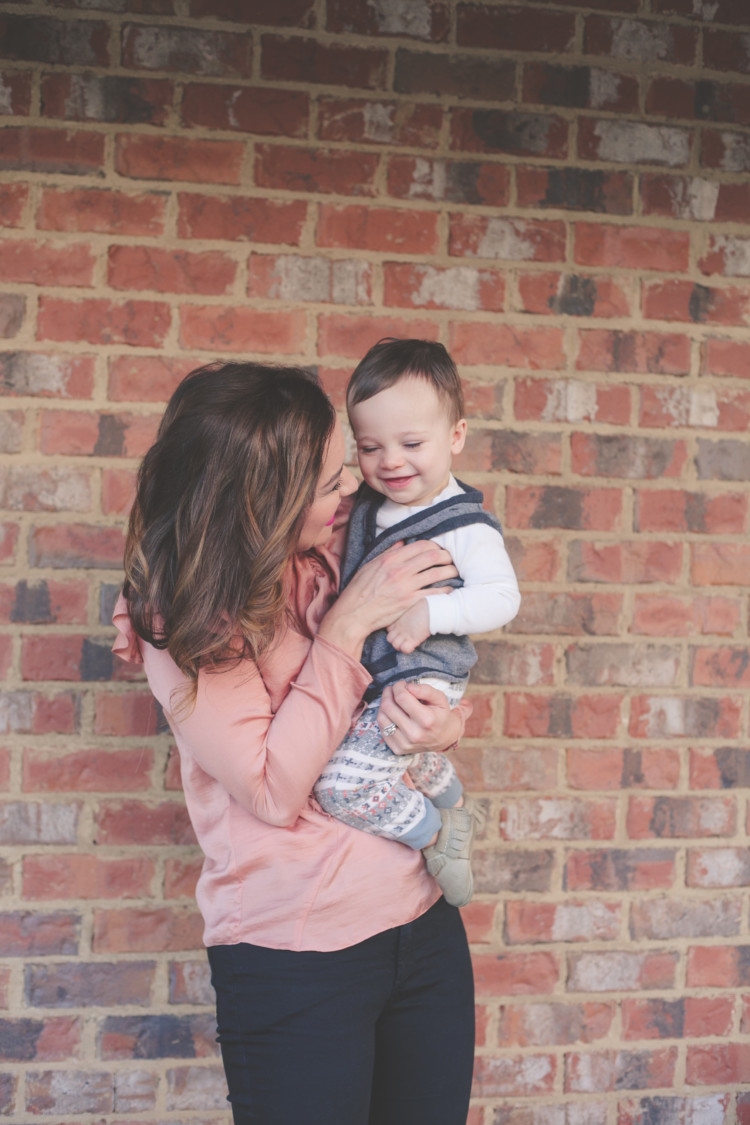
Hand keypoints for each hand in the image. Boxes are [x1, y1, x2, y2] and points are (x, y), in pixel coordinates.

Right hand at [318, 540, 456, 658]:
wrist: (354, 614)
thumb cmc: (359, 591)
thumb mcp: (369, 566)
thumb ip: (388, 553)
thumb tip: (403, 543)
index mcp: (390, 559)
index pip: (419, 545)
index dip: (434, 545)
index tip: (438, 549)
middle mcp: (399, 570)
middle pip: (432, 556)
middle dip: (446, 556)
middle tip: (451, 558)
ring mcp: (406, 587)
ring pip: (437, 574)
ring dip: (450, 571)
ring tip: (455, 572)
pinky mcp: (410, 602)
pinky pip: (434, 593)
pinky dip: (445, 590)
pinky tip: (449, 589)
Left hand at [377, 680, 471, 755]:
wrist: (444, 738)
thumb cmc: (441, 715)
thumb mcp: (440, 698)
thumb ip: (425, 690)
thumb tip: (408, 687)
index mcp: (426, 720)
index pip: (402, 698)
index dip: (398, 687)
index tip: (401, 684)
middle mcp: (414, 734)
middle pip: (388, 707)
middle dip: (388, 693)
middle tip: (393, 690)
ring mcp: (405, 743)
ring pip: (381, 718)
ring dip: (384, 705)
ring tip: (392, 701)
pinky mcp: (398, 749)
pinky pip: (382, 730)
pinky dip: (385, 718)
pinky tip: (392, 714)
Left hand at [386, 600, 429, 653]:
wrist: (431, 608)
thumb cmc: (423, 604)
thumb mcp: (410, 606)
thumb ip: (406, 612)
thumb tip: (413, 610)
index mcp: (397, 619)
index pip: (388, 629)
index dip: (393, 631)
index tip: (400, 630)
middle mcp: (398, 627)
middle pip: (389, 639)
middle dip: (395, 640)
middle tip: (404, 639)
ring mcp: (404, 633)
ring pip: (395, 645)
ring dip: (400, 646)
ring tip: (408, 643)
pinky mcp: (413, 639)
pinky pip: (405, 649)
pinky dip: (408, 649)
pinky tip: (413, 645)